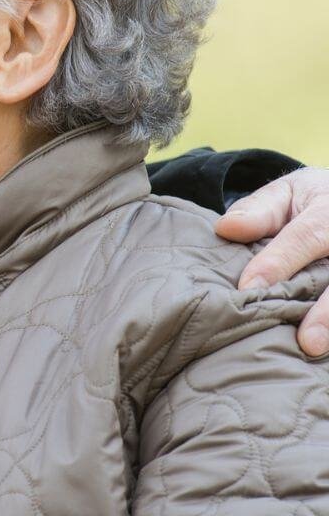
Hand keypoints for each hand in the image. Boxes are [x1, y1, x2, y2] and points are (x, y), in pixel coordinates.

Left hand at [216, 167, 328, 355]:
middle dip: (325, 310)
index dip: (278, 262)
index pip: (305, 237)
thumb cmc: (309, 203)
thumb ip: (260, 210)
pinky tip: (325, 351)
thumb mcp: (287, 194)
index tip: (249, 287)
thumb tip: (226, 228)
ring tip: (314, 348)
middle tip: (305, 340)